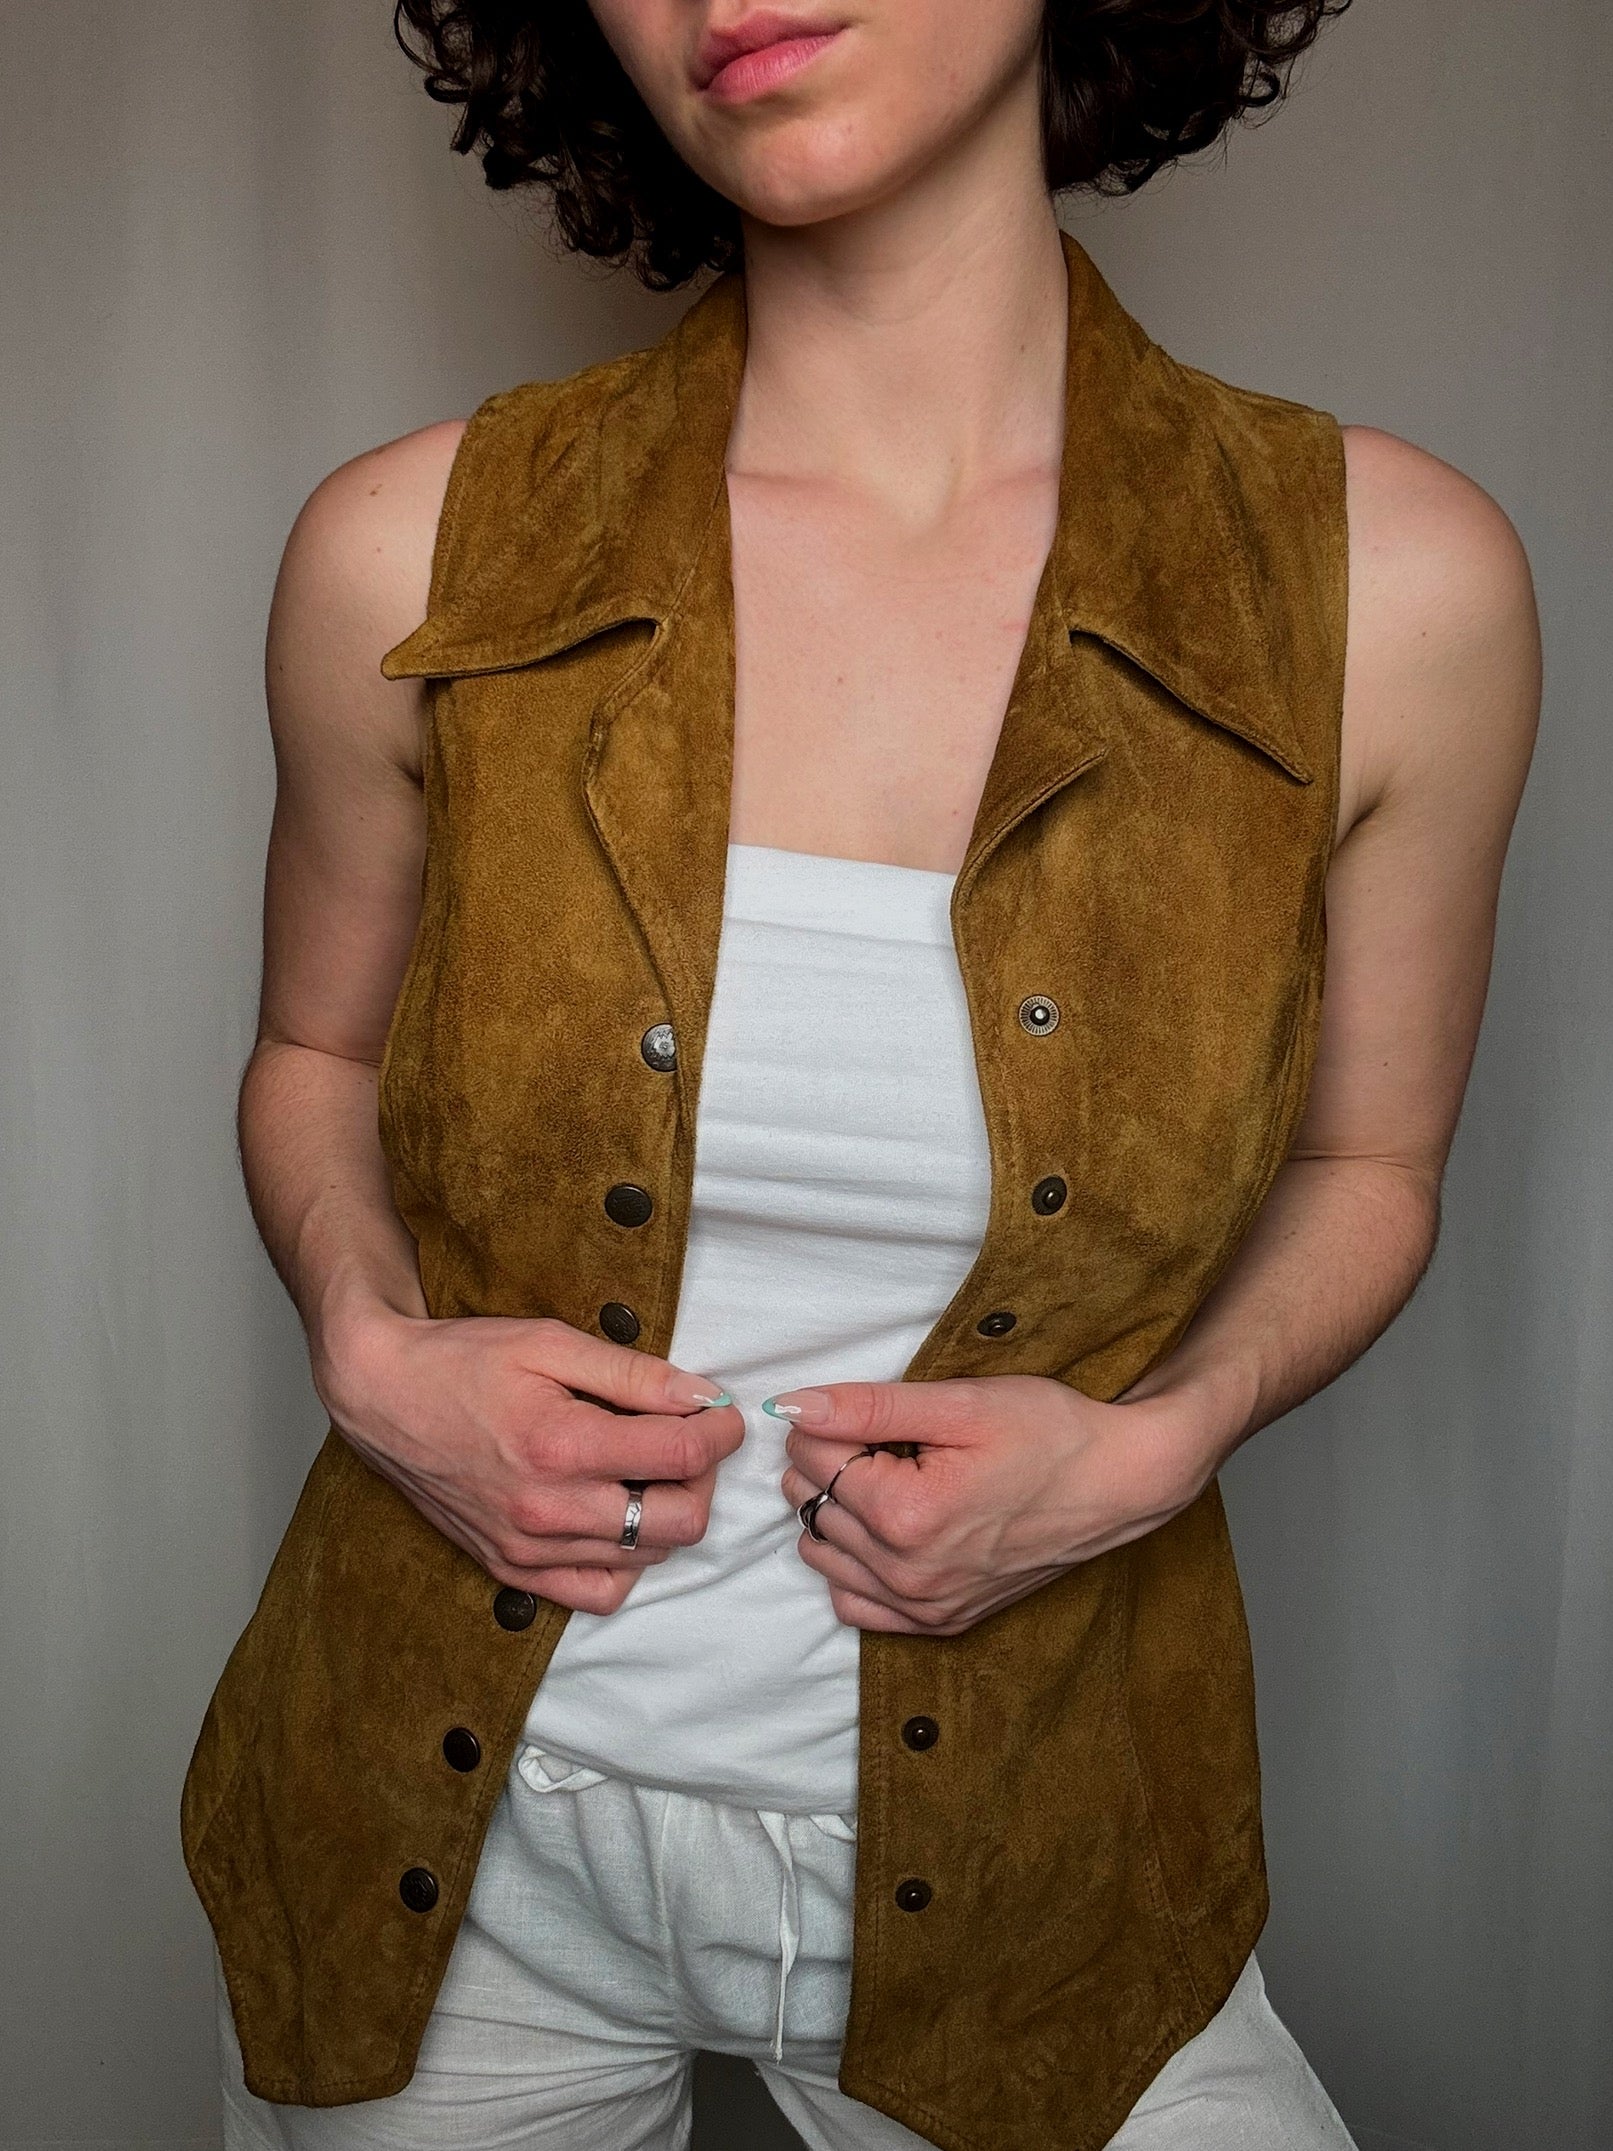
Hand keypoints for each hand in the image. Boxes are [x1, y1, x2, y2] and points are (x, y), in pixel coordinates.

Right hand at [315, 1304, 741, 1614]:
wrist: (383, 1395)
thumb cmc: (462, 1361)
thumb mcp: (551, 1343)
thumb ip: (634, 1375)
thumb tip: (703, 1397)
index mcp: (561, 1445)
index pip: (681, 1456)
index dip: (720, 1431)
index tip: (722, 1413)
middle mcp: (547, 1509)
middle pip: (679, 1521)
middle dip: (703, 1477)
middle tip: (688, 1440)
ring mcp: (527, 1548)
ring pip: (646, 1558)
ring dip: (667, 1515)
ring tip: (648, 1471)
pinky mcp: (510, 1569)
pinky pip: (597, 1594)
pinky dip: (625, 1562)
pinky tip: (617, 1517)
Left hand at [775, 1375, 1221, 1635]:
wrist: (1119, 1483)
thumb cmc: (1049, 1432)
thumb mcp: (961, 1402)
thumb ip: (869, 1407)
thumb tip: (794, 1404)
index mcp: (907, 1514)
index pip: (810, 1455)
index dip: (830, 1420)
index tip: (873, 1412)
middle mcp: (908, 1573)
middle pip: (810, 1502)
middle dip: (830, 1461)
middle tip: (888, 1441)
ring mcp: (924, 1606)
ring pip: (821, 1552)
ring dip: (836, 1511)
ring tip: (889, 1478)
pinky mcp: (940, 1623)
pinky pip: (853, 1603)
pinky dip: (853, 1564)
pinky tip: (887, 1529)